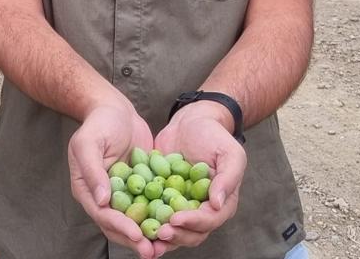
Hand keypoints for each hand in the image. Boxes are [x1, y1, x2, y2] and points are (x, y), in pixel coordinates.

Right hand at [68, 101, 159, 257]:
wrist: (116, 108)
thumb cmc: (99, 123)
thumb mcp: (89, 143)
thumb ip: (93, 171)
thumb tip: (102, 200)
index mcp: (88, 190)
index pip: (103, 216)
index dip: (120, 227)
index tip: (137, 236)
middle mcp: (104, 197)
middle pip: (119, 226)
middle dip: (135, 240)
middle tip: (153, 252)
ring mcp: (123, 194)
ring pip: (135, 221)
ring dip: (149, 235)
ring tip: (165, 247)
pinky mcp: (141, 187)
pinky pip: (150, 205)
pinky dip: (160, 216)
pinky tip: (176, 224)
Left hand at [151, 101, 246, 253]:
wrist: (191, 122)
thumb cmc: (214, 136)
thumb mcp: (229, 153)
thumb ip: (228, 178)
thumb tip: (217, 204)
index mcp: (221, 204)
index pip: (209, 220)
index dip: (193, 222)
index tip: (175, 218)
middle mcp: (201, 211)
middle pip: (190, 234)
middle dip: (175, 235)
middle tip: (158, 232)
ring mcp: (181, 207)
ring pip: (172, 230)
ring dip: (159, 237)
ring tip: (144, 238)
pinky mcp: (162, 199)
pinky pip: (154, 214)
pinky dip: (144, 221)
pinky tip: (130, 223)